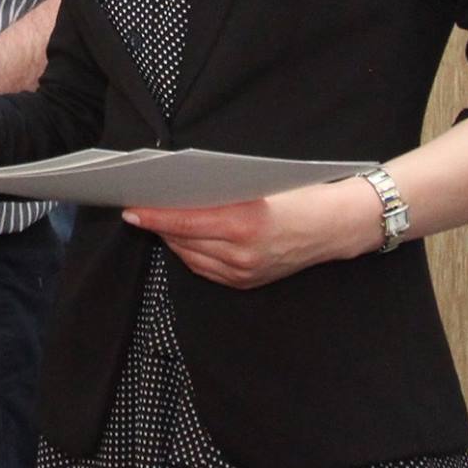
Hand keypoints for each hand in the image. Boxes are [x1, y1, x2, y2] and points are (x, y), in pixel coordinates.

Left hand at [123, 178, 380, 289]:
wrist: (336, 226)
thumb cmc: (298, 195)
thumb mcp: (256, 185)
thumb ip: (216, 192)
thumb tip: (175, 190)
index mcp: (245, 224)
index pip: (184, 221)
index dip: (154, 216)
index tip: (131, 208)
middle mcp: (243, 254)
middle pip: (183, 240)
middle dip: (159, 225)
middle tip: (140, 207)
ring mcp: (245, 272)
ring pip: (191, 256)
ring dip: (172, 239)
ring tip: (158, 220)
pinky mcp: (247, 282)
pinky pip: (205, 268)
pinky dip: (191, 252)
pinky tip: (183, 237)